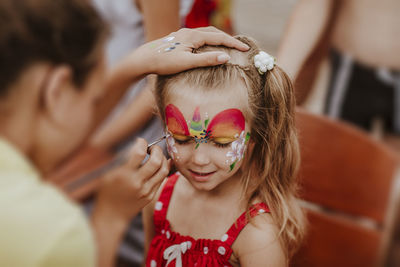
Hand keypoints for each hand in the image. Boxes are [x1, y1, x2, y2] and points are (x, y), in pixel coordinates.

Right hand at [93, 138, 168, 222]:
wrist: (111, 215)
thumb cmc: (106, 191)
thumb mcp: (108, 174)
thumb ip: (121, 160)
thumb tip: (136, 144)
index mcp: (123, 175)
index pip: (139, 153)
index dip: (142, 143)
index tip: (140, 141)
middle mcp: (136, 182)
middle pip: (156, 161)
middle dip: (156, 149)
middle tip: (152, 148)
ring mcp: (146, 190)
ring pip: (163, 169)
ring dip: (163, 158)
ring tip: (157, 155)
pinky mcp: (151, 195)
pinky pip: (162, 178)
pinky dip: (164, 168)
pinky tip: (162, 162)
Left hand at [121, 27, 249, 75]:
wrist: (143, 60)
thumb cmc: (164, 63)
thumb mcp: (187, 63)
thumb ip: (207, 60)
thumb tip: (226, 57)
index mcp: (193, 36)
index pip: (219, 38)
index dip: (234, 43)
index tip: (246, 49)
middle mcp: (188, 32)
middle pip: (213, 32)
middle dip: (228, 39)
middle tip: (240, 47)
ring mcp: (182, 35)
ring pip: (205, 33)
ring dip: (218, 38)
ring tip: (227, 46)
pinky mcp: (177, 40)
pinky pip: (197, 37)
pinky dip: (208, 40)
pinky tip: (206, 47)